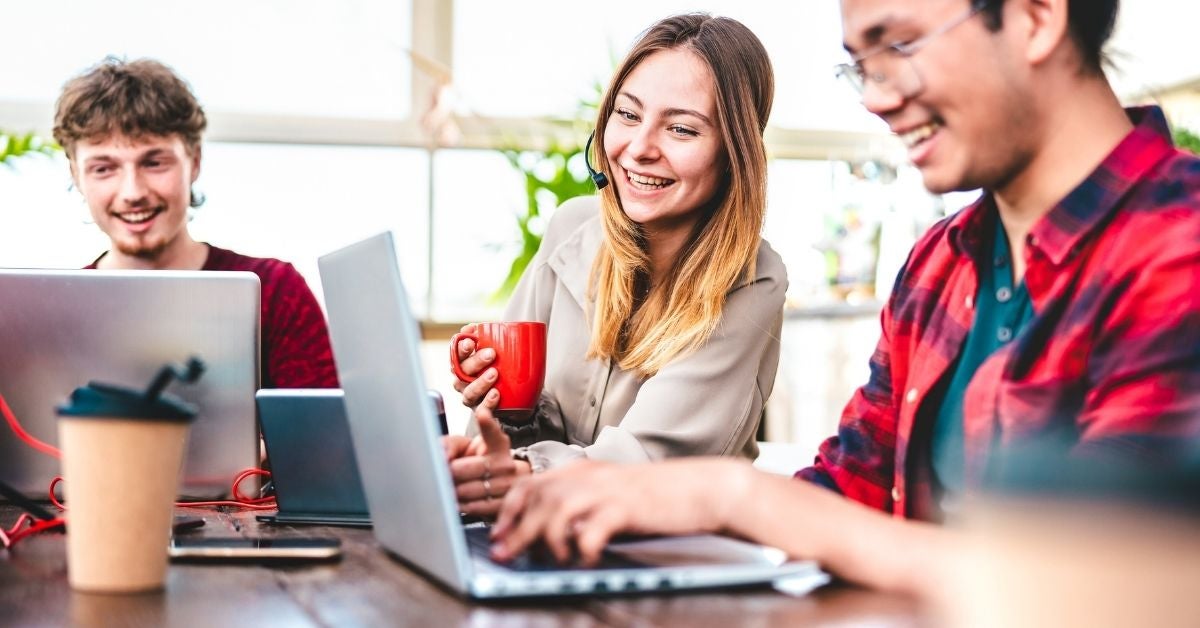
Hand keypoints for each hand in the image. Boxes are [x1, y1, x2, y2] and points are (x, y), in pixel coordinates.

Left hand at [448, 389, 530, 516]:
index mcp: (498, 445)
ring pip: (469, 489)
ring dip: (452, 490)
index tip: (481, 414)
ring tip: (448, 487)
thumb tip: (441, 457)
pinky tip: (456, 501)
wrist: (498, 487)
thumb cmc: (476, 464)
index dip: (486, 423)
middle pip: (468, 468)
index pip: (492, 432)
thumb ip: (449, 445)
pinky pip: (476, 506)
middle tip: (441, 473)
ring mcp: (508, 485)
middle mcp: (506, 463)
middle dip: (449, 472)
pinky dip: (461, 505)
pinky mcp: (504, 504)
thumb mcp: (464, 448)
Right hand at [450, 323, 497, 408]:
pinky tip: (496, 394)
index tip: (470, 340)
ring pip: (469, 392)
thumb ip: (488, 339)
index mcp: (463, 365)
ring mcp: (471, 397)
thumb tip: (474, 326)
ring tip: (494, 373)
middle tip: (491, 354)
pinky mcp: (481, 411)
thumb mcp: (497, 353)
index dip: (460, 347)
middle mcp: (462, 381)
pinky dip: (487, 404)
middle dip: (475, 361)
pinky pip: (480, 411)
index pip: (456, 354)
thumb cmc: (501, 369)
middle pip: (462, 372)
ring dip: (480, 382)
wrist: (514, 398)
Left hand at [489, 458, 753, 565]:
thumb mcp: (611, 493)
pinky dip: (582, 550)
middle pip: (537, 499)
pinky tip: (587, 561)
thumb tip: (548, 533)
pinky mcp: (627, 508)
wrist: (702, 488)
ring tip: (549, 560)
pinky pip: (592, 530)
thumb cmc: (657, 497)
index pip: (531, 484)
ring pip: (557, 511)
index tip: (498, 534)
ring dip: (545, 540)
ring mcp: (608, 490)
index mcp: (582, 471)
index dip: (509, 510)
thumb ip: (581, 505)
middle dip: (515, 530)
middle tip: (503, 555)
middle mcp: (589, 476)